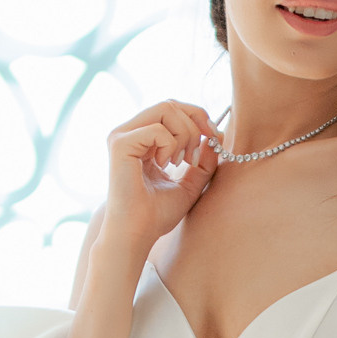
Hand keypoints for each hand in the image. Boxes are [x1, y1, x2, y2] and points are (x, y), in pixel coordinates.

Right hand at [96, 101, 218, 269]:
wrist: (138, 234)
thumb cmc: (157, 215)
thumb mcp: (190, 185)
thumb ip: (204, 163)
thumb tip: (217, 138)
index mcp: (142, 139)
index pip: (172, 109)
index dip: (197, 117)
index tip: (213, 137)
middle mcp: (130, 132)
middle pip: (170, 103)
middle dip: (194, 123)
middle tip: (196, 154)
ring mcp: (122, 136)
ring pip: (165, 109)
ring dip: (184, 134)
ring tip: (180, 162)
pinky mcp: (120, 144)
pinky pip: (157, 129)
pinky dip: (169, 145)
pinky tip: (164, 166)